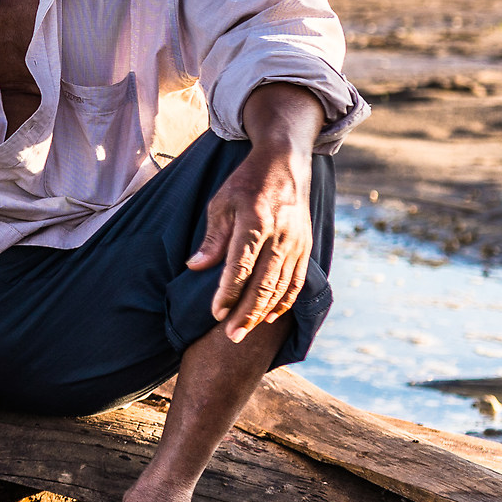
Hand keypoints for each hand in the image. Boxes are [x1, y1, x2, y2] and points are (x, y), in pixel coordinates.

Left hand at [187, 84, 321, 340]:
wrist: (285, 164)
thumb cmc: (246, 183)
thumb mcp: (221, 202)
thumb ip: (212, 238)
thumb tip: (196, 267)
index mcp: (255, 223)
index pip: (240, 267)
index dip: (228, 293)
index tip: (215, 314)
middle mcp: (280, 237)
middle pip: (263, 284)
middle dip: (246, 313)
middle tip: (230, 336)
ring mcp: (296, 243)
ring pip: (280, 287)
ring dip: (263, 313)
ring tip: (245, 333)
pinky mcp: (304, 247)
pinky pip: (296, 281)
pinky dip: (284, 302)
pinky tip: (270, 317)